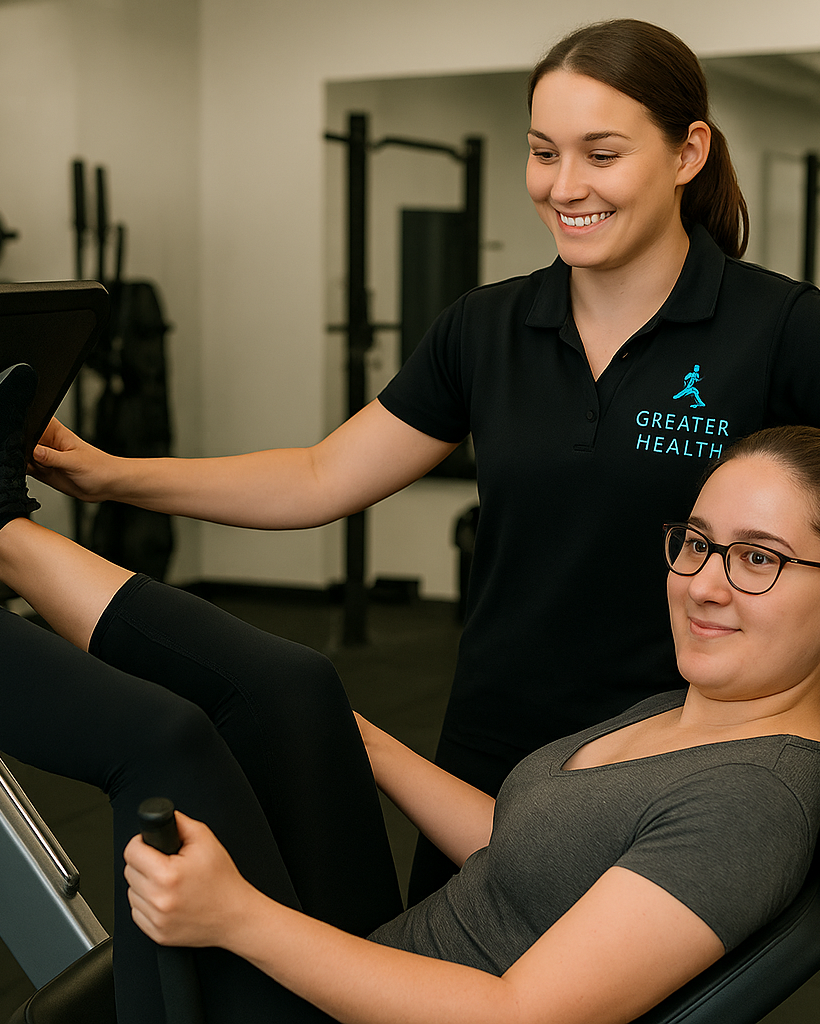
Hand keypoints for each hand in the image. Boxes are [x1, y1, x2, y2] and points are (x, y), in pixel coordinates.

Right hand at [29, 418, 115, 501]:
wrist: (108, 485)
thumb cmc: (100, 468)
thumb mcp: (75, 462)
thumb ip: (53, 457)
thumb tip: (35, 451)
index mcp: (56, 433)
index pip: (33, 424)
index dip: (24, 431)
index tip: (26, 444)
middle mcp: (48, 444)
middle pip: (23, 442)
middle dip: (21, 450)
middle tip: (34, 460)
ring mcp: (45, 458)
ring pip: (23, 456)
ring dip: (23, 462)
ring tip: (41, 468)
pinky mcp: (44, 471)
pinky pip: (27, 470)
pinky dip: (25, 473)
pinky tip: (35, 475)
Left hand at [124, 812, 251, 947]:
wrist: (234, 914)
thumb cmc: (222, 880)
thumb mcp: (205, 840)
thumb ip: (180, 822)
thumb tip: (161, 817)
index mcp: (167, 875)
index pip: (131, 852)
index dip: (141, 843)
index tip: (150, 845)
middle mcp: (158, 899)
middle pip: (129, 871)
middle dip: (144, 863)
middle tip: (165, 863)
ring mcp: (156, 919)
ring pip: (131, 892)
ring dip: (144, 884)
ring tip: (168, 882)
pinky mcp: (156, 933)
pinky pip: (137, 912)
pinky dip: (147, 903)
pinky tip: (167, 898)